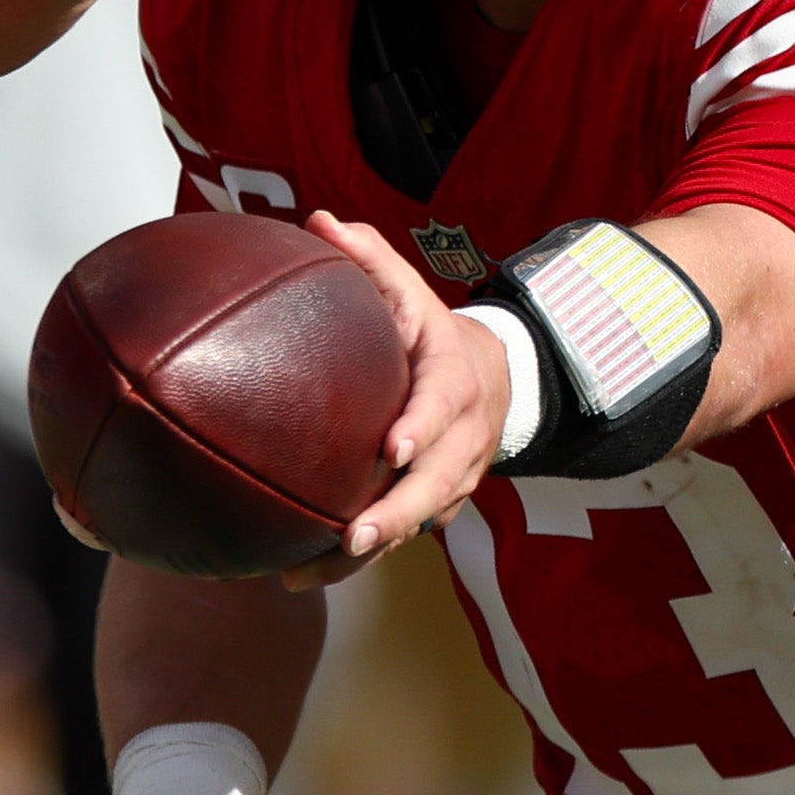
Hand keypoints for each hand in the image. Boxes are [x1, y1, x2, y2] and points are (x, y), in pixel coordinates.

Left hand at [297, 213, 512, 585]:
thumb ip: (368, 257)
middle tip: (352, 537)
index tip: (393, 449)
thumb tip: (316, 221)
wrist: (497, 381)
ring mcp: (453, 480)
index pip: (441, 406)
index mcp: (453, 381)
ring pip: (415, 525)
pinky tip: (297, 573)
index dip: (422, 429)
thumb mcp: (409, 292)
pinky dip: (355, 564)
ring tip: (308, 571)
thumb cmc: (431, 334)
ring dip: (368, 553)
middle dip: (395, 516)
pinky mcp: (436, 508)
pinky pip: (400, 540)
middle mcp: (461, 439)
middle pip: (433, 486)